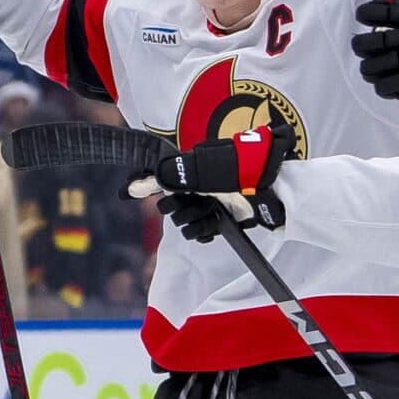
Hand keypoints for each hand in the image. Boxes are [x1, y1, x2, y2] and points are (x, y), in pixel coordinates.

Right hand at [127, 123, 290, 237]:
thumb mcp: (200, 170)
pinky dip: (204, 231)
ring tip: (212, 215)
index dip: (142, 184)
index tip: (126, 193)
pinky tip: (214, 226)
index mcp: (191, 166)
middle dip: (180, 208)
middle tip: (197, 203)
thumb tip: (138, 182)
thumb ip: (167, 175)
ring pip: (184, 221)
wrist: (272, 192)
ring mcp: (209, 202)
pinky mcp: (220, 219)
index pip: (158, 177)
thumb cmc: (239, 174)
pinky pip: (198, 232)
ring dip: (195, 221)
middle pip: (170, 204)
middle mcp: (197, 184)